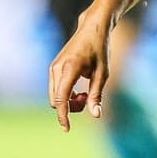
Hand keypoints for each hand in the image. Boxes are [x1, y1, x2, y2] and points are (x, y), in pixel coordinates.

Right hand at [47, 13, 110, 130]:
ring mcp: (53, 68)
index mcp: (69, 68)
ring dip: (69, 102)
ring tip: (86, 93)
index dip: (63, 116)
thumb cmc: (100, 49)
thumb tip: (96, 115)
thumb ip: (97, 94)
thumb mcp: (103, 73)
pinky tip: (80, 90)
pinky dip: (67, 95)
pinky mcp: (54, 68)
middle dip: (71, 107)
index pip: (61, 99)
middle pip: (56, 101)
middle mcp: (56, 68)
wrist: (92, 28)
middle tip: (89, 98)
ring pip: (55, 97)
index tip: (67, 129)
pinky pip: (56, 90)